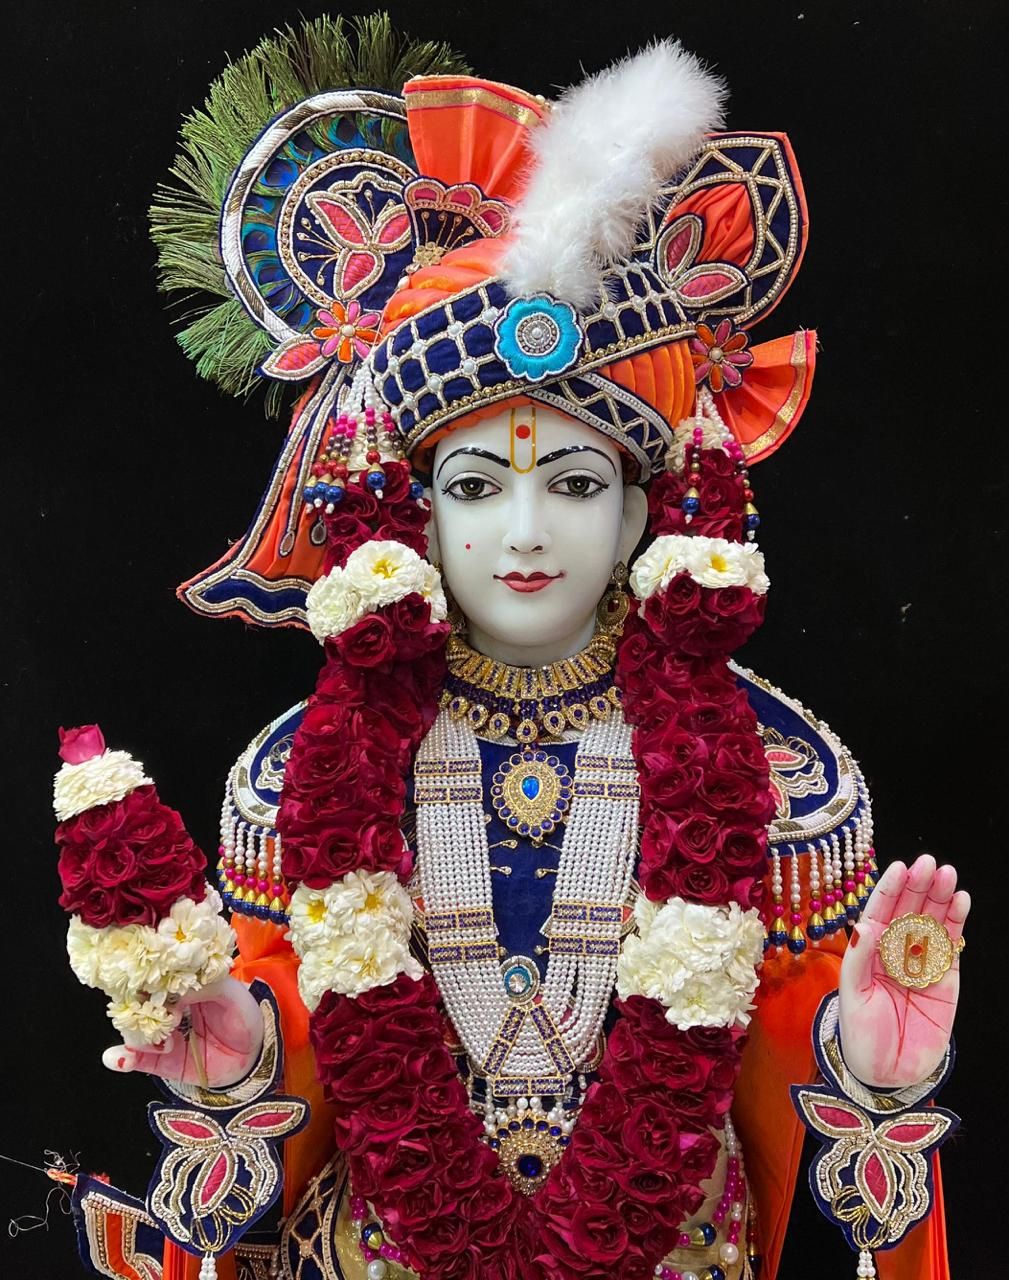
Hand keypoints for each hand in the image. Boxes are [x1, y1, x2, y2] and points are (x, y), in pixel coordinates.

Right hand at [102, 977, 264, 1087]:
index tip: (157, 991)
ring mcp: (160, 1033)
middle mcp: (165, 1006)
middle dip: (137, 1010)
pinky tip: (125, 1060)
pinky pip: (135, 1059)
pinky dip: (125, 1059)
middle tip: (157, 1020)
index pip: (153, 977)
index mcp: (181, 984)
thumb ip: (207, 987)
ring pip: (132, 1030)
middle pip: (135, 1002)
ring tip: (166, 1045)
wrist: (253, 1054)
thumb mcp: (232, 994)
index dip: (149, 981)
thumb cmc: (243, 1015)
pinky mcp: (160, 1060)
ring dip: (138, 1036)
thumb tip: (174, 994)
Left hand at [838, 854, 968, 1088]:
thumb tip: (865, 925)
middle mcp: (895, 951)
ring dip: (940, 897)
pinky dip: (956, 923)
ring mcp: (921, 963)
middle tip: (930, 863)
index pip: (880, 912)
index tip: (901, 867)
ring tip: (949, 874)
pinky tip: (961, 901)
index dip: (890, 889)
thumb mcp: (852, 997)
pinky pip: (950, 946)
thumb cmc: (861, 1035)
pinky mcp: (945, 979)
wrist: (888, 1074)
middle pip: (909, 910)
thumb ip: (859, 961)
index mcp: (869, 951)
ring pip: (932, 922)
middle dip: (919, 886)